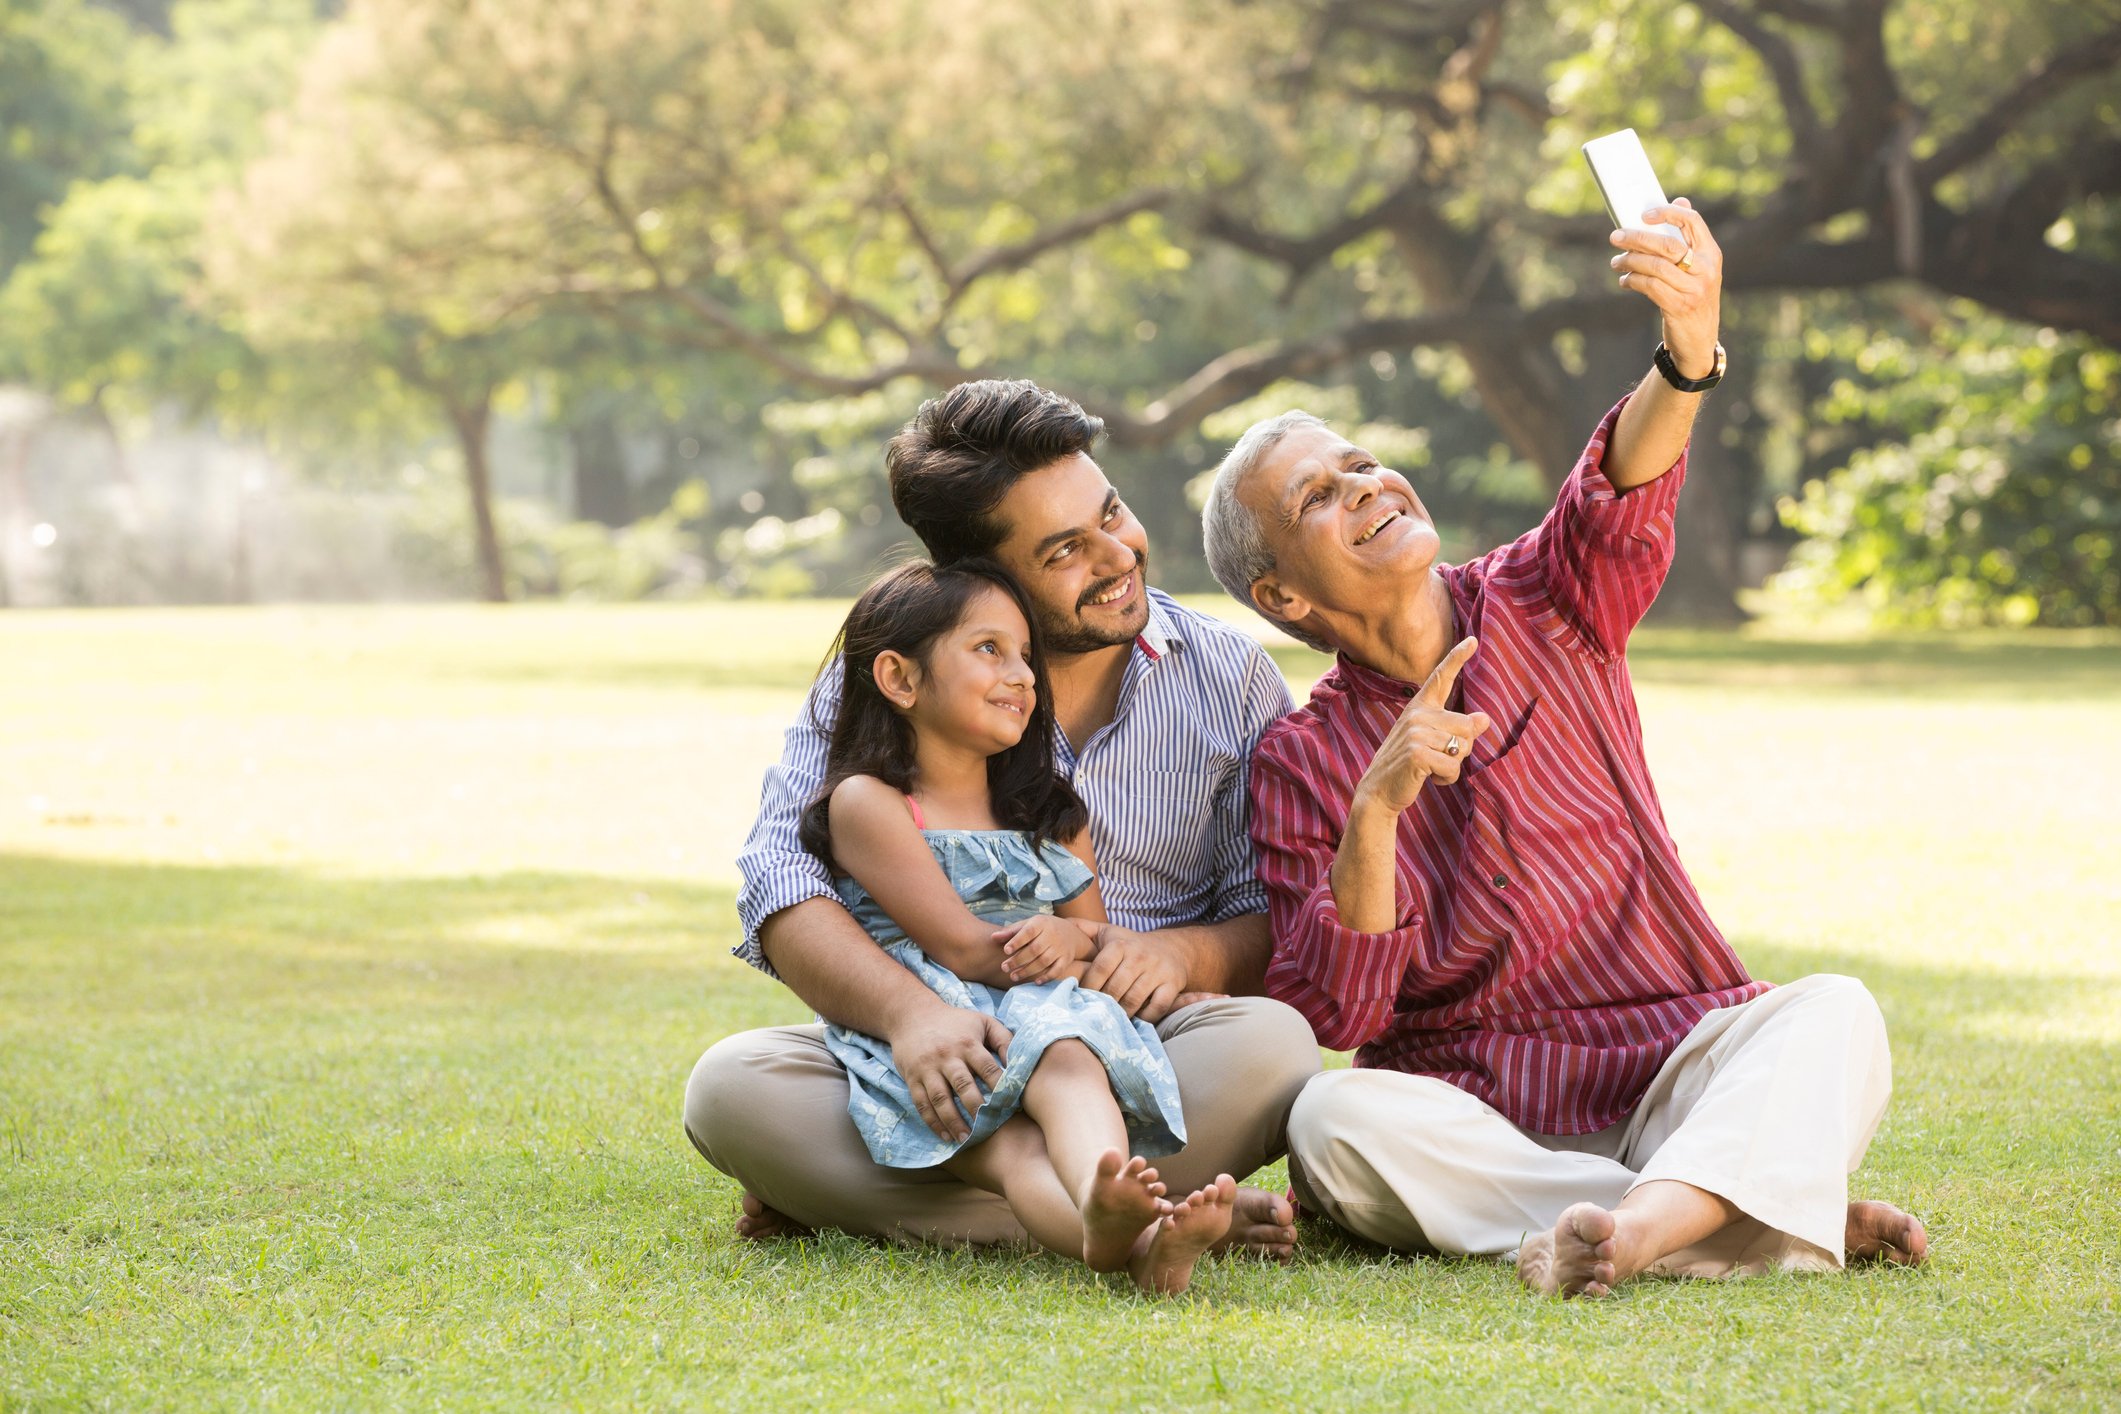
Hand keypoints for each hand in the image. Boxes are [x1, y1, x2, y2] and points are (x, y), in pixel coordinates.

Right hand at [887, 1002, 1009, 1143]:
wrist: (912, 1015)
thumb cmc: (955, 1021)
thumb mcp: (982, 1022)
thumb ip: (1004, 1039)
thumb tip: (1021, 1061)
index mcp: (967, 1043)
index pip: (987, 1067)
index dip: (1000, 1086)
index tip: (1011, 1105)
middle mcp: (947, 1056)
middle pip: (963, 1085)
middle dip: (976, 1108)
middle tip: (988, 1127)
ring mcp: (928, 1069)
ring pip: (940, 1098)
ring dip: (953, 1121)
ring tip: (965, 1138)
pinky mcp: (912, 1078)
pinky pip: (922, 1103)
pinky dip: (933, 1122)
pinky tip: (945, 1135)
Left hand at [997, 914, 1094, 984]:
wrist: (1071, 932)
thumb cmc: (1043, 929)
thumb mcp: (1028, 924)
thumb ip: (1011, 931)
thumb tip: (993, 937)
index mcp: (1041, 923)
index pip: (1028, 931)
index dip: (1017, 941)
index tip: (1005, 951)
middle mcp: (1052, 935)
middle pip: (1035, 949)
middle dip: (1018, 960)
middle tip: (1004, 968)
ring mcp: (1061, 948)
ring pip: (1044, 961)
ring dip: (1028, 971)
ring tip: (1013, 976)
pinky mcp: (1066, 959)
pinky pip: (1057, 970)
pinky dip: (1047, 977)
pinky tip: (1036, 982)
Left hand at [1079, 921, 1189, 1022]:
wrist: (1172, 949)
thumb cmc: (1132, 945)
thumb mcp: (1109, 932)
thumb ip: (1084, 928)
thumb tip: (1061, 923)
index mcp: (1121, 945)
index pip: (1100, 969)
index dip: (1089, 987)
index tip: (1082, 998)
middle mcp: (1139, 956)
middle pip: (1115, 988)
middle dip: (1103, 1003)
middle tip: (1096, 1013)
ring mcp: (1157, 970)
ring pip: (1134, 1000)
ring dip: (1121, 1013)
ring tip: (1113, 1018)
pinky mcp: (1173, 983)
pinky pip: (1158, 1006)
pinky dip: (1146, 1016)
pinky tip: (1138, 1016)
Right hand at [1352, 636, 1491, 816]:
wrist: (1379, 791)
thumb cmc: (1409, 766)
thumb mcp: (1434, 743)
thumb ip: (1458, 729)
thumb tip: (1485, 718)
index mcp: (1420, 708)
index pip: (1441, 678)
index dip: (1457, 658)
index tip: (1473, 640)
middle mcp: (1417, 715)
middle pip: (1467, 725)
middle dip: (1461, 748)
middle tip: (1437, 757)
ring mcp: (1415, 733)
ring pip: (1462, 748)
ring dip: (1452, 766)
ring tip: (1430, 768)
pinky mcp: (1417, 753)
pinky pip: (1453, 766)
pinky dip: (1446, 778)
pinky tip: (1428, 778)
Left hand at [1608, 197, 1722, 376]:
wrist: (1699, 340)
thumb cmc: (1693, 296)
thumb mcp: (1698, 268)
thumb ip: (1688, 238)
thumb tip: (1679, 200)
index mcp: (1712, 252)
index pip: (1692, 221)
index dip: (1667, 213)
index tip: (1643, 215)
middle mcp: (1706, 269)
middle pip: (1667, 244)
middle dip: (1637, 238)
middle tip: (1615, 237)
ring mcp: (1694, 289)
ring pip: (1655, 266)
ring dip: (1630, 261)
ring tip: (1616, 262)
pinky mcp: (1679, 307)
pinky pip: (1649, 287)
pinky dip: (1632, 281)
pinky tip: (1624, 280)